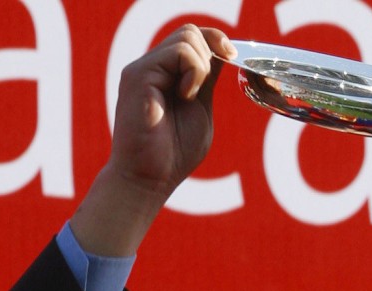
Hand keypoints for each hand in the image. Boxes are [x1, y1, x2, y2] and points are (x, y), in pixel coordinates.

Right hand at [72, 26, 235, 256]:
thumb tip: (221, 53)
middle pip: (190, 31)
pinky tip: (185, 96)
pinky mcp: (139, 74)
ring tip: (189, 97)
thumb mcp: (200, 109)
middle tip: (203, 89)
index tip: (232, 56)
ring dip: (201, 67)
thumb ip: (206, 81)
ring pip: (187, 36)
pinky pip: (179, 51)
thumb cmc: (173, 154)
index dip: (216, 40)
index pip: (192, 38)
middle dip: (211, 54)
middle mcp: (152, 67)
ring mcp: (144, 69)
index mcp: (166, 75)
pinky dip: (194, 71)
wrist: (149, 179)